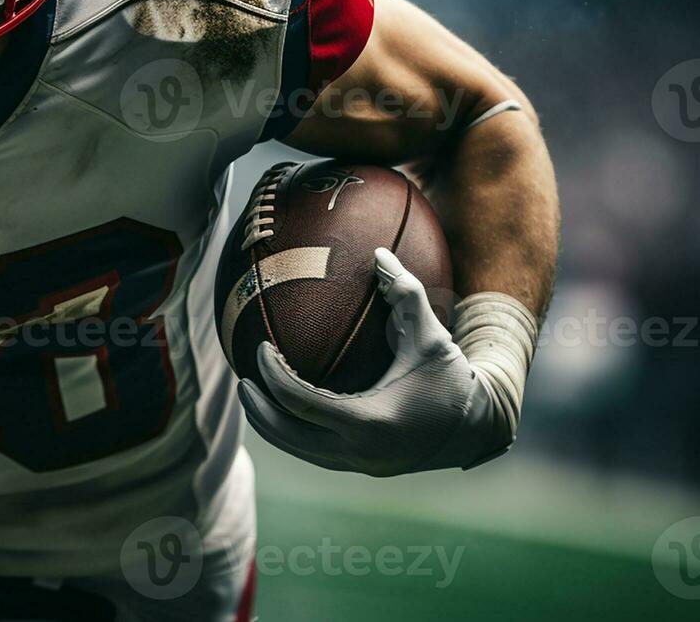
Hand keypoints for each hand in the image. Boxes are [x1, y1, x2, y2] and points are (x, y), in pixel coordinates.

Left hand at [237, 249, 536, 476]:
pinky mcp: (360, 467)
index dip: (271, 375)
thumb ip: (404, 292)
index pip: (300, 402)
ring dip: (269, 423)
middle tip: (242, 378)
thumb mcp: (432, 335)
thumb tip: (378, 252)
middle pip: (287, 434)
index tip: (260, 348)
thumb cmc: (452, 376)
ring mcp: (359, 465)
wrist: (479, 427)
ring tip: (252, 392)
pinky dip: (292, 431)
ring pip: (297, 450)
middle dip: (257, 408)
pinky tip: (280, 405)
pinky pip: (313, 452)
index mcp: (370, 422)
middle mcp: (360, 452)